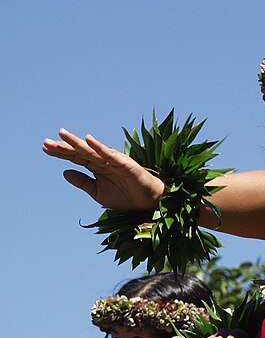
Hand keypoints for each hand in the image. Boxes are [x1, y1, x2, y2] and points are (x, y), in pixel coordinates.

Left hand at [43, 129, 163, 210]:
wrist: (148, 203)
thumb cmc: (125, 197)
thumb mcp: (98, 193)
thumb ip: (83, 182)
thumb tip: (64, 172)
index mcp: (97, 168)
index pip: (75, 158)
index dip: (60, 153)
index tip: (44, 148)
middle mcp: (103, 161)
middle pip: (80, 152)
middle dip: (63, 147)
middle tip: (45, 142)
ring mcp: (114, 161)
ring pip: (92, 151)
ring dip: (76, 143)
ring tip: (61, 135)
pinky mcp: (125, 164)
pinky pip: (109, 154)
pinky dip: (99, 146)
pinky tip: (88, 140)